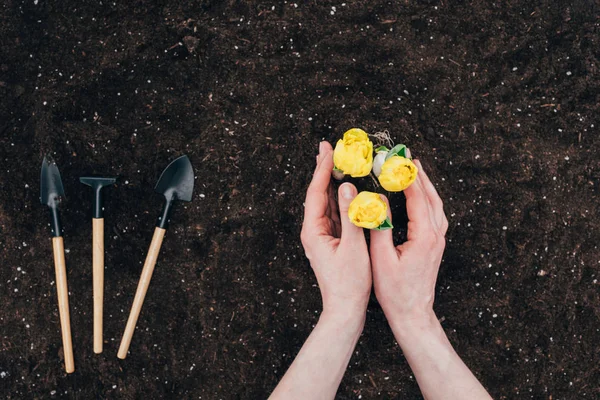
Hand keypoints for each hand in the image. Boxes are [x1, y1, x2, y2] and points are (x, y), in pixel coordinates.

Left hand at [300, 141, 370, 317]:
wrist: (345, 310)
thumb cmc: (349, 283)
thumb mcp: (353, 247)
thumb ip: (351, 216)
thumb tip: (346, 188)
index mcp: (313, 231)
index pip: (315, 193)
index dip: (322, 169)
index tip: (329, 150)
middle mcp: (314, 231)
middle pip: (319, 193)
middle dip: (325, 169)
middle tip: (329, 146)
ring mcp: (323, 235)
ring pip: (328, 202)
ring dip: (334, 181)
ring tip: (339, 160)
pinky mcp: (333, 241)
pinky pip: (337, 213)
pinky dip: (342, 198)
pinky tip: (349, 187)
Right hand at [370, 156, 448, 325]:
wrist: (413, 313)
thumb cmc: (395, 291)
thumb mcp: (382, 258)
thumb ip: (380, 226)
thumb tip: (378, 200)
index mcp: (424, 236)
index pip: (417, 198)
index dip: (407, 177)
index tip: (397, 160)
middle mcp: (435, 235)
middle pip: (431, 197)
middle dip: (419, 175)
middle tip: (408, 157)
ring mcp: (438, 240)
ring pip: (436, 204)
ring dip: (425, 185)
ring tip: (415, 170)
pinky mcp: (435, 245)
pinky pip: (435, 214)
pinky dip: (428, 199)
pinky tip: (421, 195)